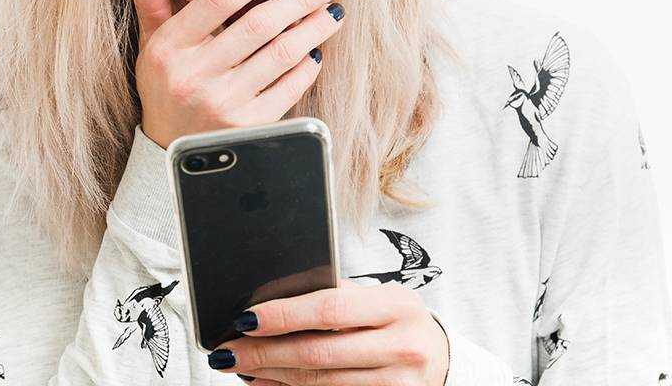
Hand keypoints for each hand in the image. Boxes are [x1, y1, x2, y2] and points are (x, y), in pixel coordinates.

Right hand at [129, 0, 343, 148]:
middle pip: (259, 24)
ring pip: (281, 54)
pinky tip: (317, 49)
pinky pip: (290, 89)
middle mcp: (195, 75)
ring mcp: (223, 104)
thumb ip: (152, 1)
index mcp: (170, 48)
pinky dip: (308, 65)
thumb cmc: (166, 87)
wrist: (171, 155)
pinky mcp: (247, 128)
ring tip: (333, 10)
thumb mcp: (151, 45)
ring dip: (314, 28)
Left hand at [207, 279, 449, 385]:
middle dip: (266, 353)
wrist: (441, 360)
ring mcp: (398, 383)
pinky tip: (269, 384)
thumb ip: (339, 295)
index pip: (331, 309)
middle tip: (230, 351)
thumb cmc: (399, 321)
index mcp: (397, 306)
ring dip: (274, 376)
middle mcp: (402, 346)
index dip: (284, 315)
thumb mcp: (381, 298)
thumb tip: (274, 297)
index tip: (246, 319)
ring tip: (243, 366)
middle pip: (320, 353)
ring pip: (321, 382)